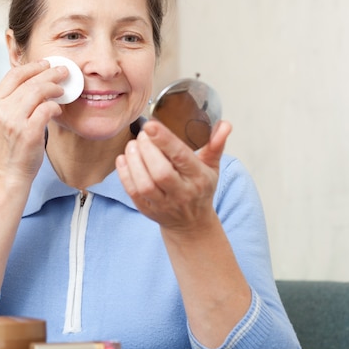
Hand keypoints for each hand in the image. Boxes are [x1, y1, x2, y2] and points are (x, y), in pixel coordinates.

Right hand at [0, 59, 66, 183]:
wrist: (8, 175)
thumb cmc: (10, 149)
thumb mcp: (4, 121)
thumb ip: (15, 102)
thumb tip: (38, 84)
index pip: (13, 75)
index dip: (32, 66)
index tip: (45, 64)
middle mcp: (1, 111)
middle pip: (29, 81)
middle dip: (49, 73)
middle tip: (63, 71)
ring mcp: (14, 122)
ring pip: (38, 91)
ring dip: (54, 87)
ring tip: (63, 89)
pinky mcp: (28, 133)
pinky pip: (46, 109)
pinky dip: (55, 106)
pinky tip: (58, 110)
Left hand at [116, 119, 231, 232]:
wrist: (191, 224)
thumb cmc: (200, 189)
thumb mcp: (212, 166)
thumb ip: (216, 144)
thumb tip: (225, 124)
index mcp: (199, 178)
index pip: (182, 158)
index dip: (165, 141)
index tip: (150, 125)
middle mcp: (182, 192)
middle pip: (161, 172)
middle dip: (147, 150)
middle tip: (141, 134)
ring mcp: (163, 203)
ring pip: (145, 184)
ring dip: (134, 161)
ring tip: (132, 145)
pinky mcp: (147, 210)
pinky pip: (133, 192)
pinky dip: (124, 174)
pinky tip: (123, 158)